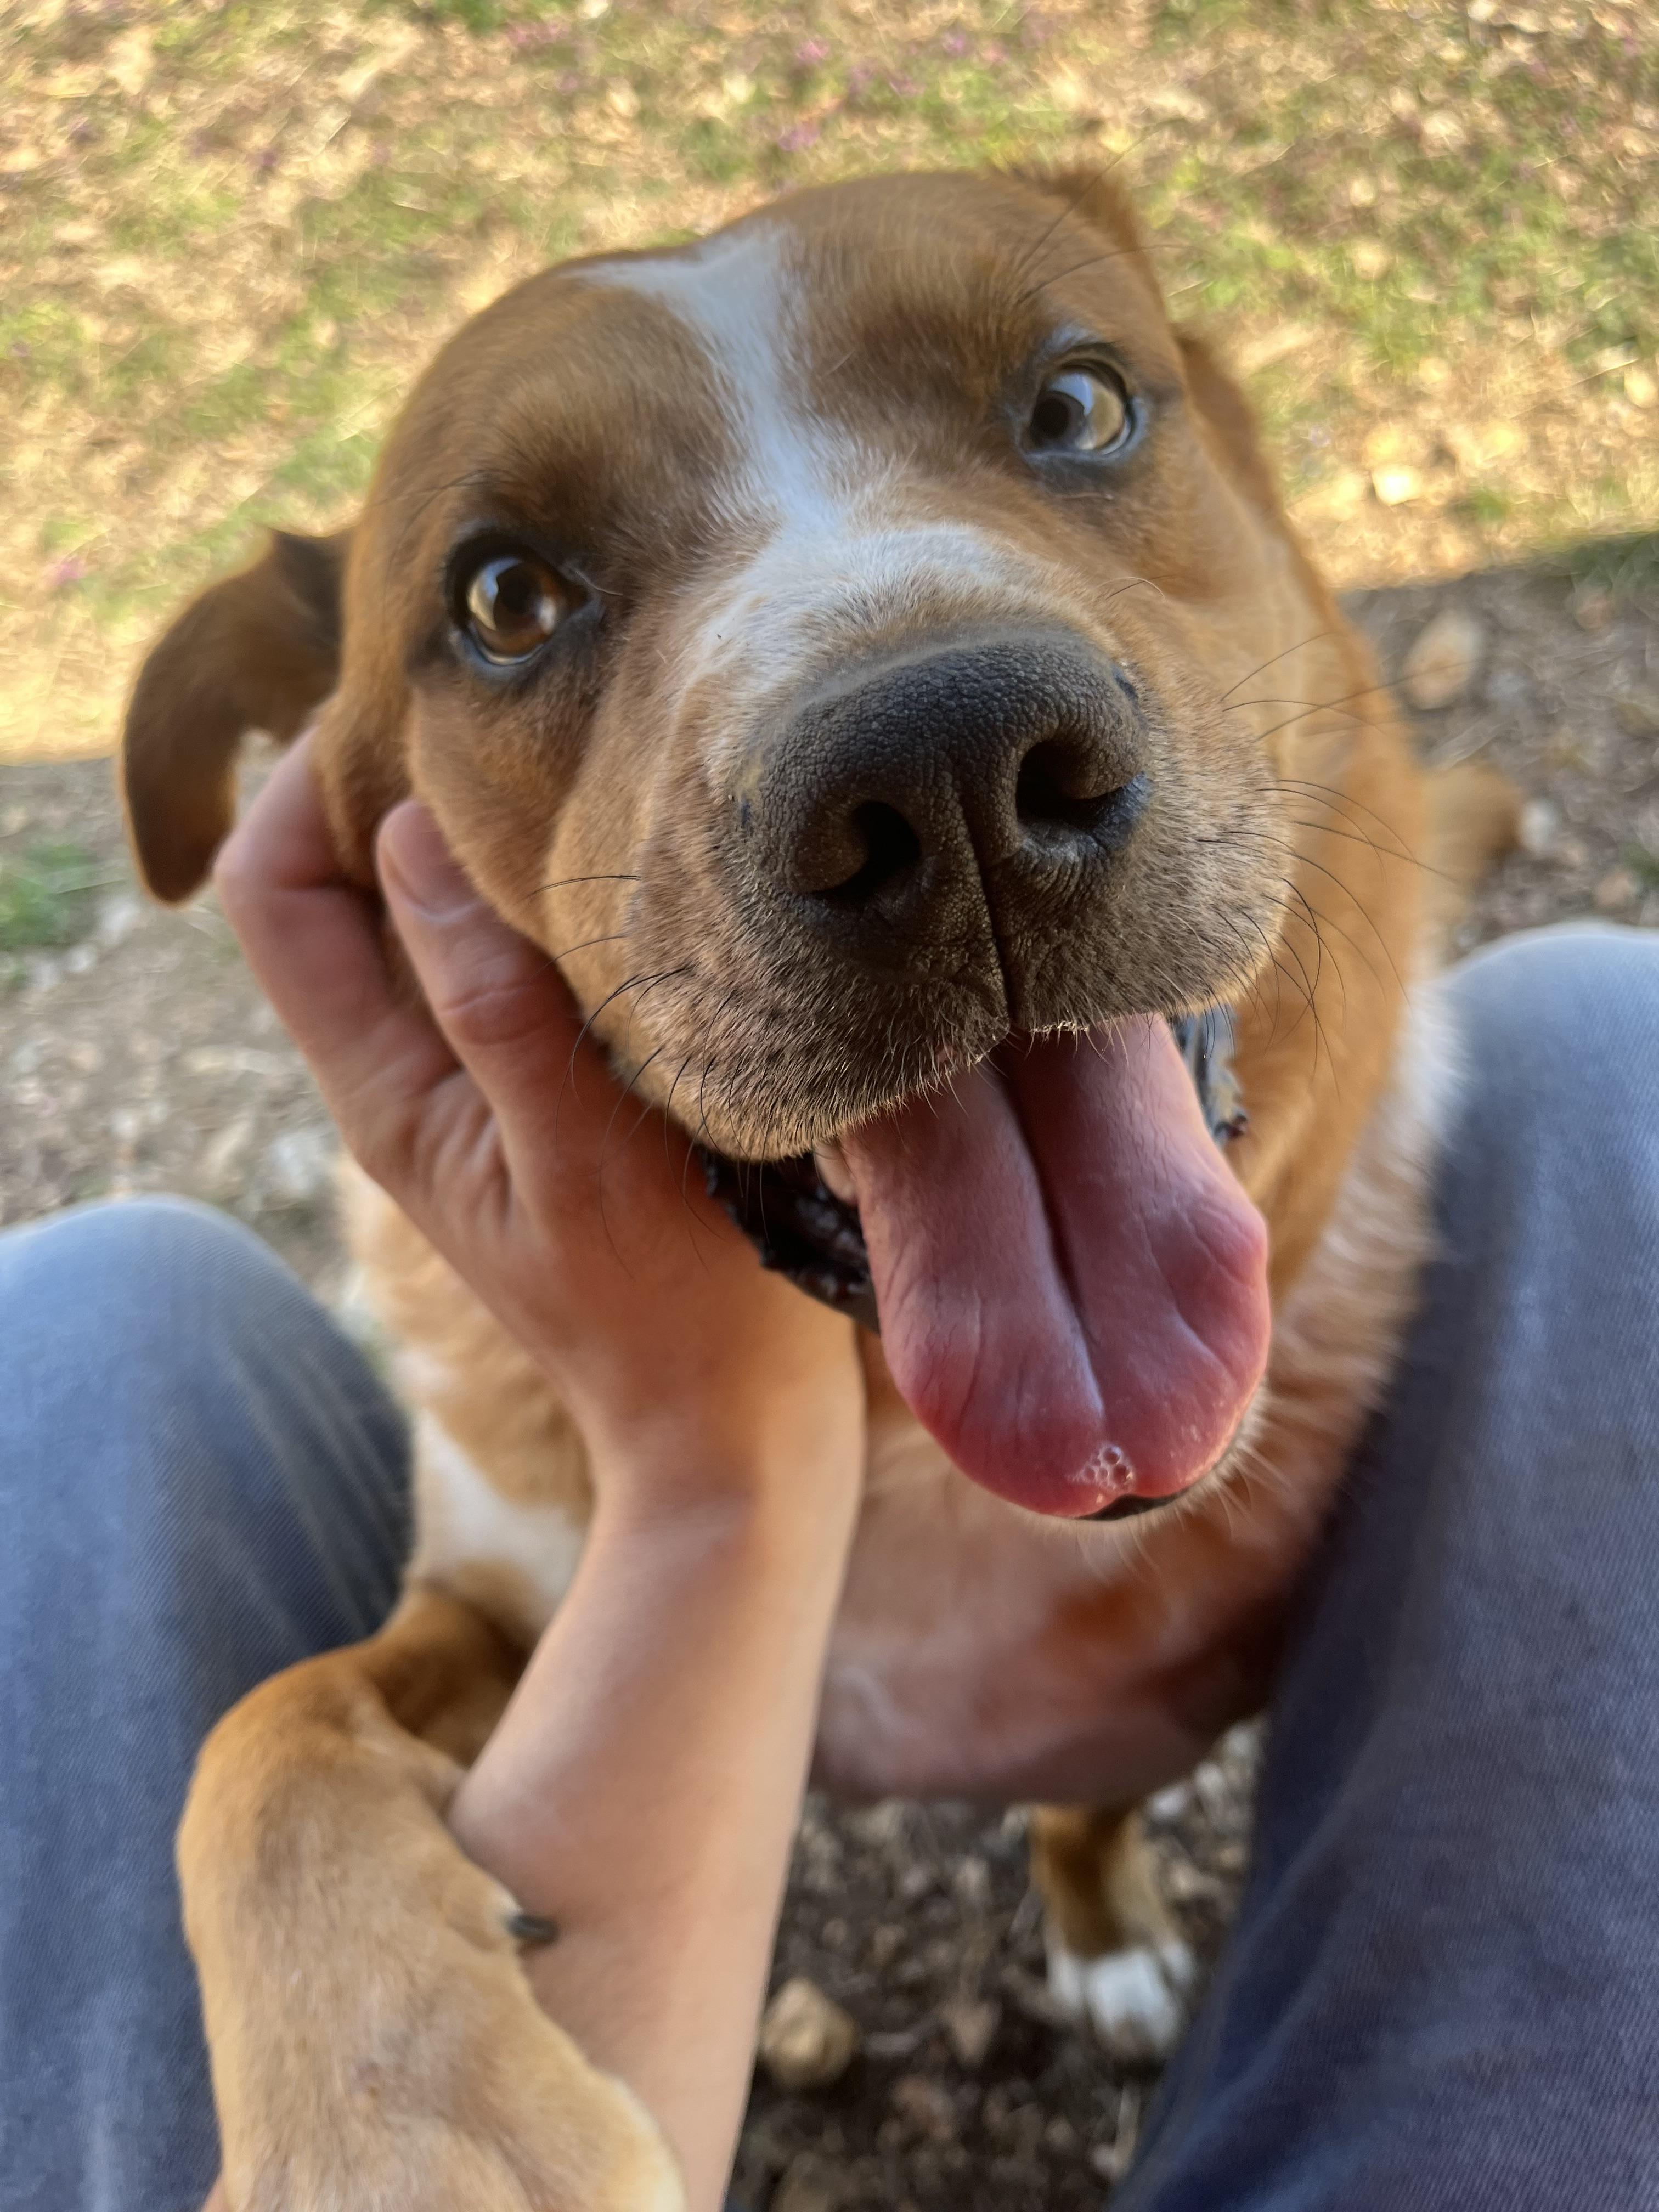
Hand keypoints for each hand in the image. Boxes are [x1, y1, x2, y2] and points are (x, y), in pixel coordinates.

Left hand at [213, 736, 863, 1519]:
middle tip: (508, 701)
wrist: (736, 1433)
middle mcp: (413, 1070)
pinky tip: (625, 852)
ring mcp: (483, 1076)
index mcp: (386, 1088)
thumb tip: (413, 835)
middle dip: (394, 779)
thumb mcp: (583, 1153)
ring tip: (574, 755)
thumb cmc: (678, 1308)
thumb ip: (493, 1002)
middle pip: (343, 881)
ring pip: (433, 907)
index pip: (275, 889)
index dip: (307, 783)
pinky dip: (543, 887)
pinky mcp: (555, 1082)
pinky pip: (512, 949)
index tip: (420, 703)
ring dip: (478, 829)